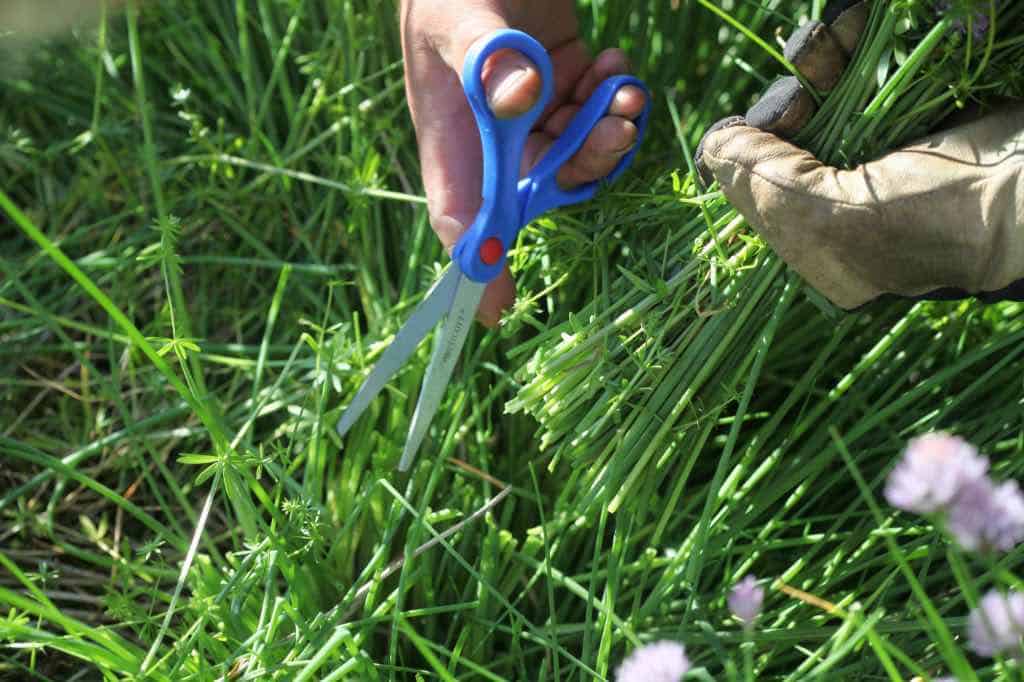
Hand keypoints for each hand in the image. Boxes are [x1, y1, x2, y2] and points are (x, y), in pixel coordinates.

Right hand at [401, 0, 646, 325]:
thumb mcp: (459, 18)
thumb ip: (486, 58)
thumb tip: (518, 99)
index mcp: (452, 134)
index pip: (462, 212)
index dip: (480, 261)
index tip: (497, 309)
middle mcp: (492, 135)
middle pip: (540, 187)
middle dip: (585, 164)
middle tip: (614, 123)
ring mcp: (531, 112)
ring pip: (578, 153)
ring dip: (609, 130)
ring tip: (623, 88)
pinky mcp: (563, 84)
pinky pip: (595, 113)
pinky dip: (613, 96)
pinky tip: (613, 63)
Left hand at [696, 0, 1023, 308]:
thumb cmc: (928, 218)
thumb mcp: (823, 220)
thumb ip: (757, 182)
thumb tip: (713, 145)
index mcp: (821, 242)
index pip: (760, 190)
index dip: (752, 151)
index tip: (770, 128)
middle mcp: (847, 200)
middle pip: (789, 136)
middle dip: (787, 100)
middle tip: (803, 97)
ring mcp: (884, 154)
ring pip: (826, 93)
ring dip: (818, 56)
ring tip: (832, 36)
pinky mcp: (918, 111)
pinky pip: (870, 67)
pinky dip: (856, 36)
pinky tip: (852, 20)